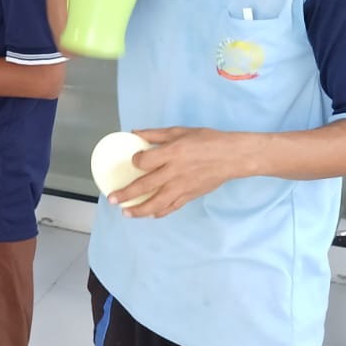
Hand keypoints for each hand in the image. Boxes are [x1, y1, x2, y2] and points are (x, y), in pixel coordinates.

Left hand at [111, 127, 256, 217]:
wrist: (233, 156)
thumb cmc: (207, 140)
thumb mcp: (181, 131)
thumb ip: (156, 134)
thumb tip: (135, 133)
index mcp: (172, 153)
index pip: (144, 162)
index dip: (135, 161)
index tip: (134, 161)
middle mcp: (174, 172)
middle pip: (144, 186)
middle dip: (126, 194)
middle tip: (112, 199)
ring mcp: (182, 187)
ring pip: (156, 203)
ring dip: (139, 210)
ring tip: (126, 212)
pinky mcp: (190, 196)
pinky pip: (171, 207)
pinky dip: (159, 212)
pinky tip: (150, 214)